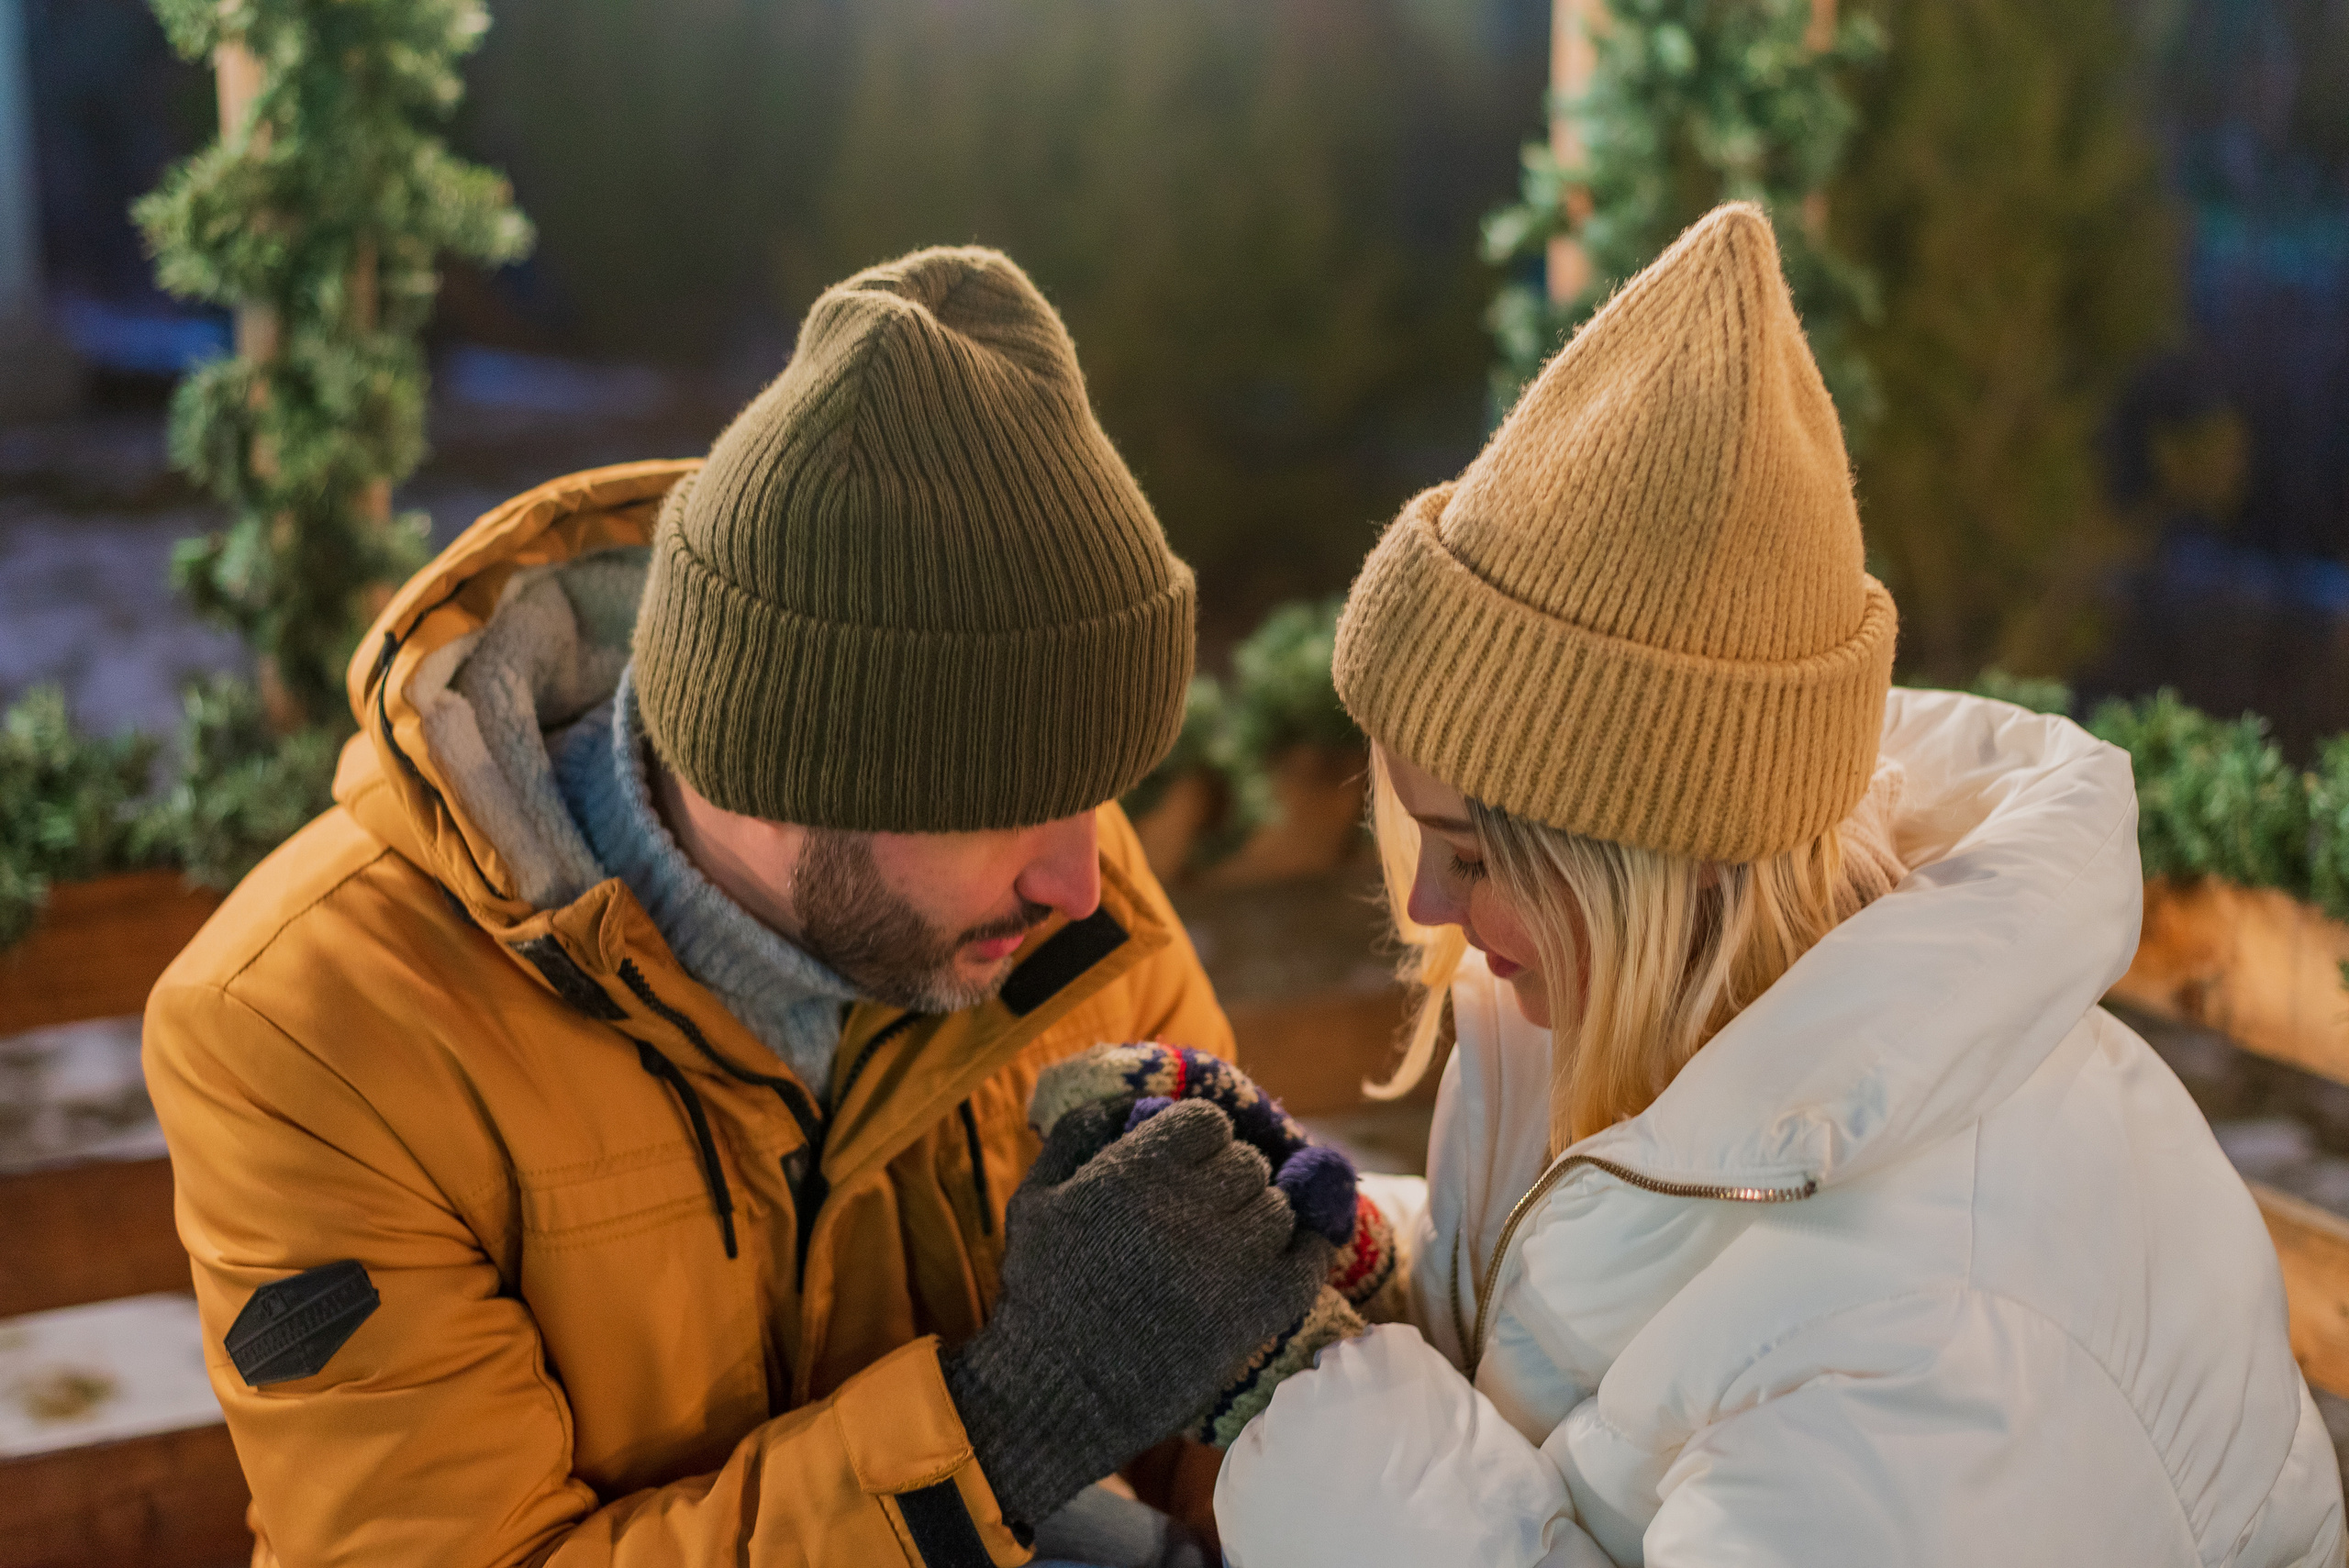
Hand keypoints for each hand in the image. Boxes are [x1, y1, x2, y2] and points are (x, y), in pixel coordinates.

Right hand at [942, 1098, 1331, 1528]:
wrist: (1056, 1391)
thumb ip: (1077, 1134)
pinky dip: (1308, 1252)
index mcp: (1134, 1172)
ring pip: (1278, 1210)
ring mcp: (1227, 1263)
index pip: (1207, 1121)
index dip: (1200, 1139)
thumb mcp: (1033, 1197)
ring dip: (1260, 1217)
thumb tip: (1128, 1100)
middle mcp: (1187, 1209)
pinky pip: (1308, 1262)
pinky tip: (1293, 1254)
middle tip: (1210, 1206)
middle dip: (1230, 1178)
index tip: (1191, 1162)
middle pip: (1247, 1163)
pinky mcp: (1252, 1314)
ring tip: (1234, 1241)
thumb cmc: (1039, 1292)